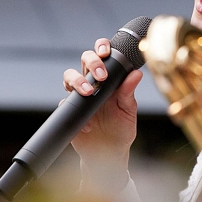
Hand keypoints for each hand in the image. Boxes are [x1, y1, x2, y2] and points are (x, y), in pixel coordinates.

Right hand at [62, 39, 143, 192]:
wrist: (109, 154)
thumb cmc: (122, 129)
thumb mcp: (128, 110)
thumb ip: (129, 92)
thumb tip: (137, 73)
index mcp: (109, 79)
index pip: (103, 55)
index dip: (101, 47)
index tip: (105, 51)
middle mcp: (92, 83)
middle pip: (84, 60)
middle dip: (91, 62)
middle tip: (101, 76)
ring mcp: (79, 97)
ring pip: (69, 76)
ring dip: (77, 80)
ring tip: (88, 92)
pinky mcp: (70, 112)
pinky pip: (64, 103)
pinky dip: (72, 107)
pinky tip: (85, 121)